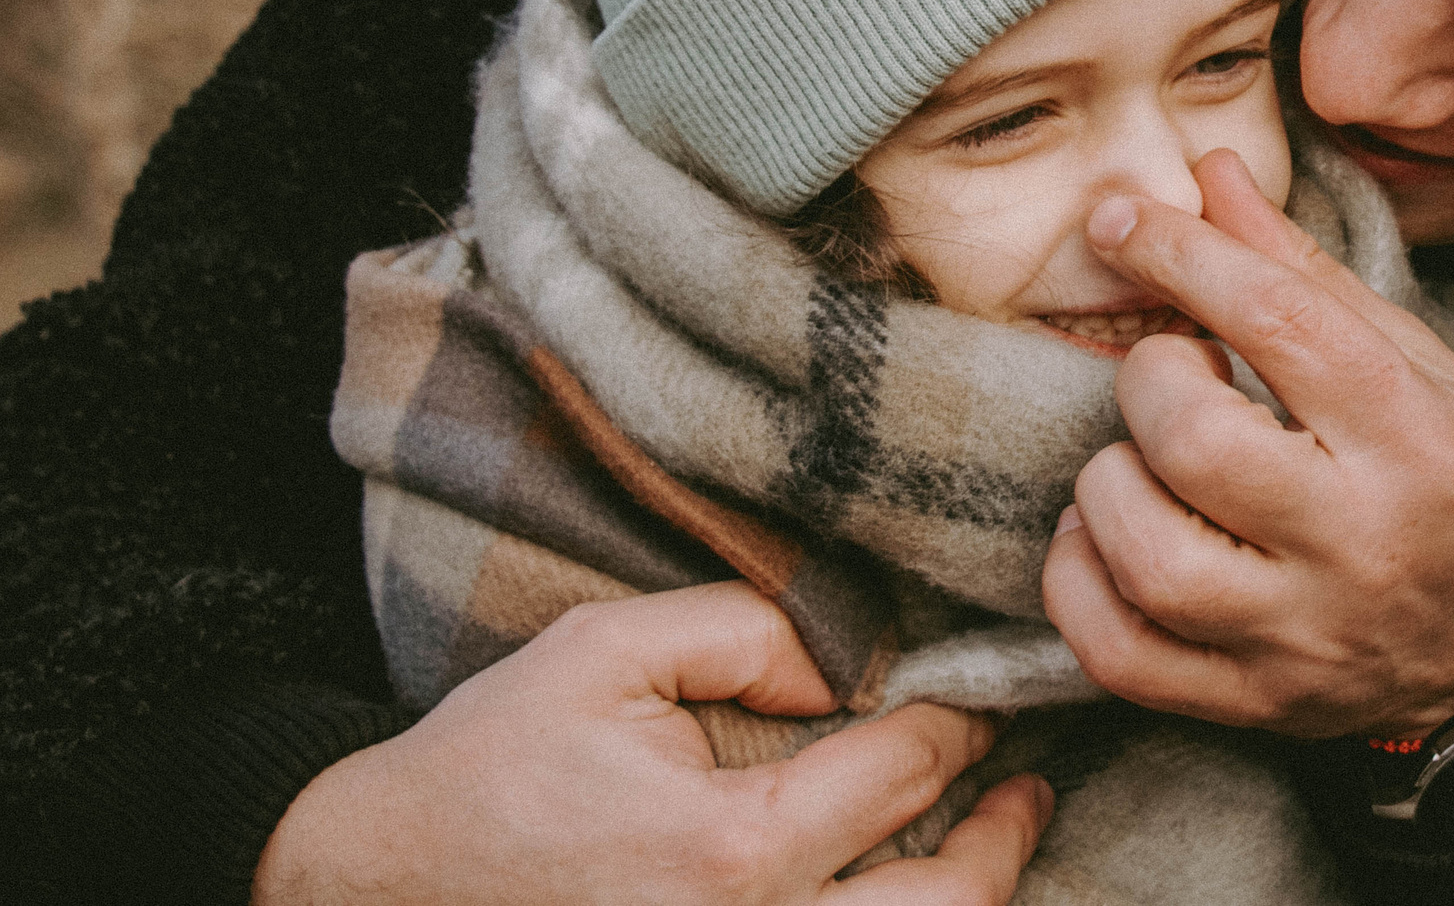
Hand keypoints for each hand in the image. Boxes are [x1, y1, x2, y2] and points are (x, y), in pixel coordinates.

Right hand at [253, 582, 1052, 904]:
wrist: (366, 896)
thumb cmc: (484, 770)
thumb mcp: (602, 653)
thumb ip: (744, 633)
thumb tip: (846, 671)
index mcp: (732, 850)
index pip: (903, 773)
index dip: (961, 726)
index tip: (987, 701)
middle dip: (1003, 842)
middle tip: (1029, 791)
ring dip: (965, 905)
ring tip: (991, 849)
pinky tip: (900, 898)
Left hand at [1042, 149, 1453, 739]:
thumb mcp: (1412, 359)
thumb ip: (1299, 271)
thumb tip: (1208, 173)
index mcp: (1413, 434)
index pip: (1276, 320)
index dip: (1180, 253)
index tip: (1122, 221)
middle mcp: (1361, 539)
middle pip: (1198, 440)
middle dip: (1152, 379)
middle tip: (1175, 371)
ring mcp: (1304, 634)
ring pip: (1148, 556)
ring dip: (1111, 484)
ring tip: (1144, 461)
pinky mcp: (1256, 703)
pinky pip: (1119, 653)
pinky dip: (1078, 585)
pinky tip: (1103, 538)